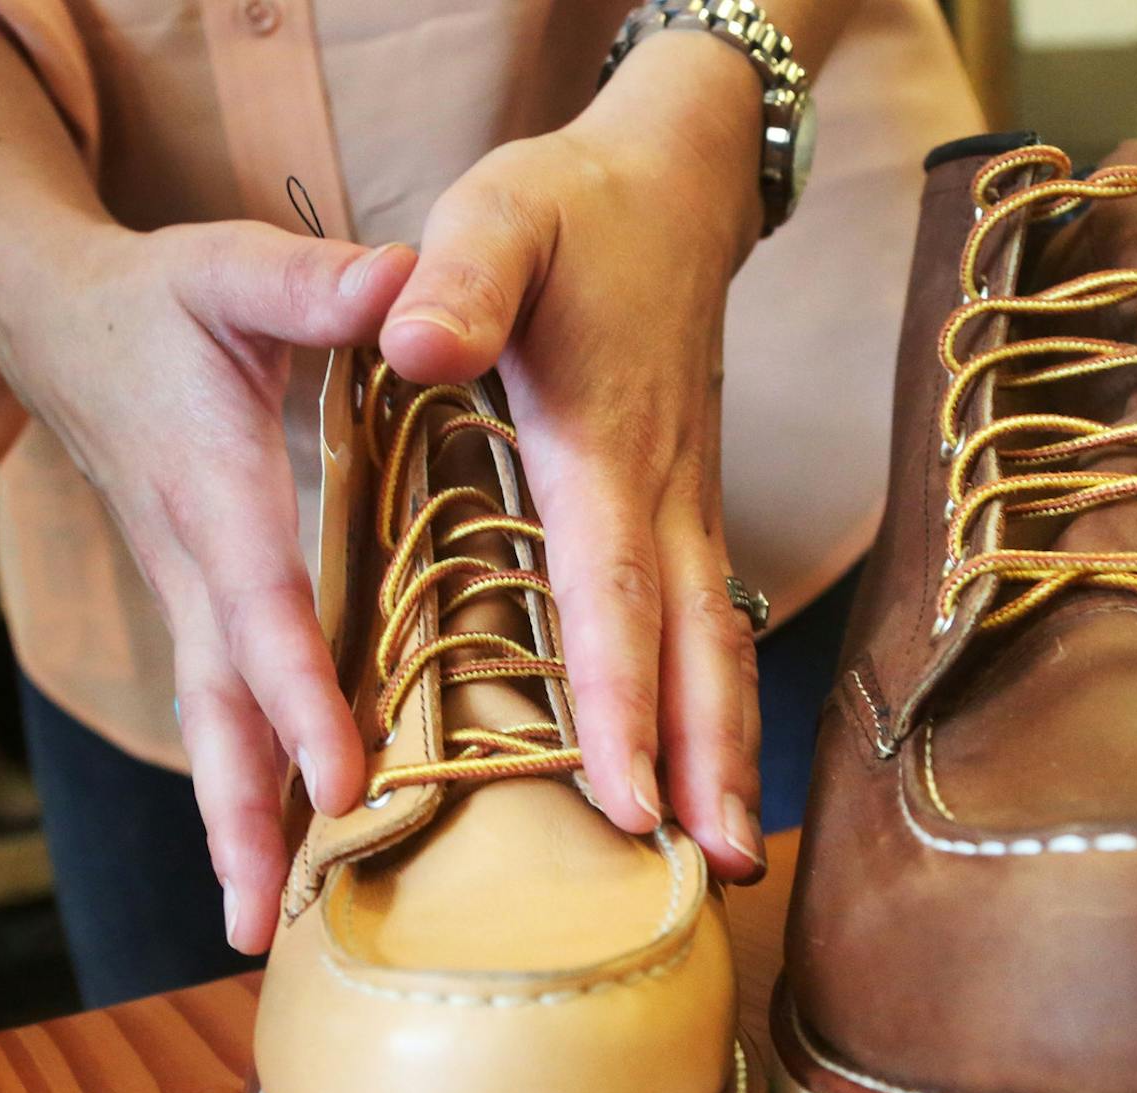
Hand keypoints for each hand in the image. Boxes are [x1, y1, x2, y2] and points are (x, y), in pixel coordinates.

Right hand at [0, 220, 416, 951]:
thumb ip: (315, 284)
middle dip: (238, 816)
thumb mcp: (232, 269)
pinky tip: (270, 850)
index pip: (263, 614)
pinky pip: (216, 706)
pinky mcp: (191, 602)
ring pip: (207, 724)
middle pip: (213, 709)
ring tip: (257, 929)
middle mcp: (190, 565)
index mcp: (213, 494)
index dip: (301, 699)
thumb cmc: (157, 297)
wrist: (54, 318)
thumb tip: (406, 289)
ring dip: (230, 825)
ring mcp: (183, 593)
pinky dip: (238, 782)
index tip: (342, 781)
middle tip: (262, 923)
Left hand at [379, 31, 770, 881]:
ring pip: (717, 644)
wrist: (677, 179)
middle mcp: (665, 489)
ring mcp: (690, 500)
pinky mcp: (688, 503)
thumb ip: (458, 280)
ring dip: (724, 749)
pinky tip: (701, 763)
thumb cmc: (570, 207)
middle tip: (714, 870)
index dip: (619, 702)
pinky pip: (707, 620)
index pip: (613, 592)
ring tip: (728, 850)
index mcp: (604, 441)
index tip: (624, 800)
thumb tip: (408, 348)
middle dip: (704, 763)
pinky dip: (712, 703)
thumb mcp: (497, 214)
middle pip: (696, 646)